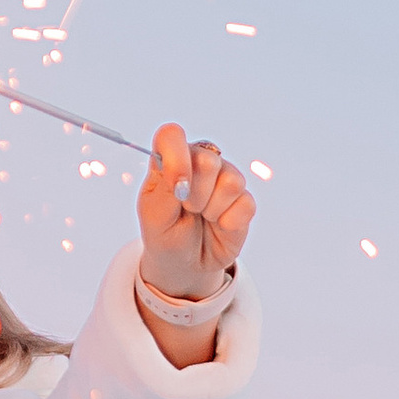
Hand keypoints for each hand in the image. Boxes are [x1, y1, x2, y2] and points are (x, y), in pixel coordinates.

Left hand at [135, 124, 251, 340]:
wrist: (183, 263)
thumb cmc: (164, 233)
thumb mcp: (153, 215)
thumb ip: (164, 189)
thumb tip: (183, 175)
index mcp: (170, 159)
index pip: (171, 135)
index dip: (176, 157)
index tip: (177, 187)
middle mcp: (200, 162)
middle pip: (208, 160)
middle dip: (194, 194)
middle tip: (186, 209)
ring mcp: (225, 178)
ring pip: (231, 180)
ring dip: (211, 209)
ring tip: (201, 217)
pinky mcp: (244, 200)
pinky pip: (245, 203)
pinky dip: (228, 222)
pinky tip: (219, 225)